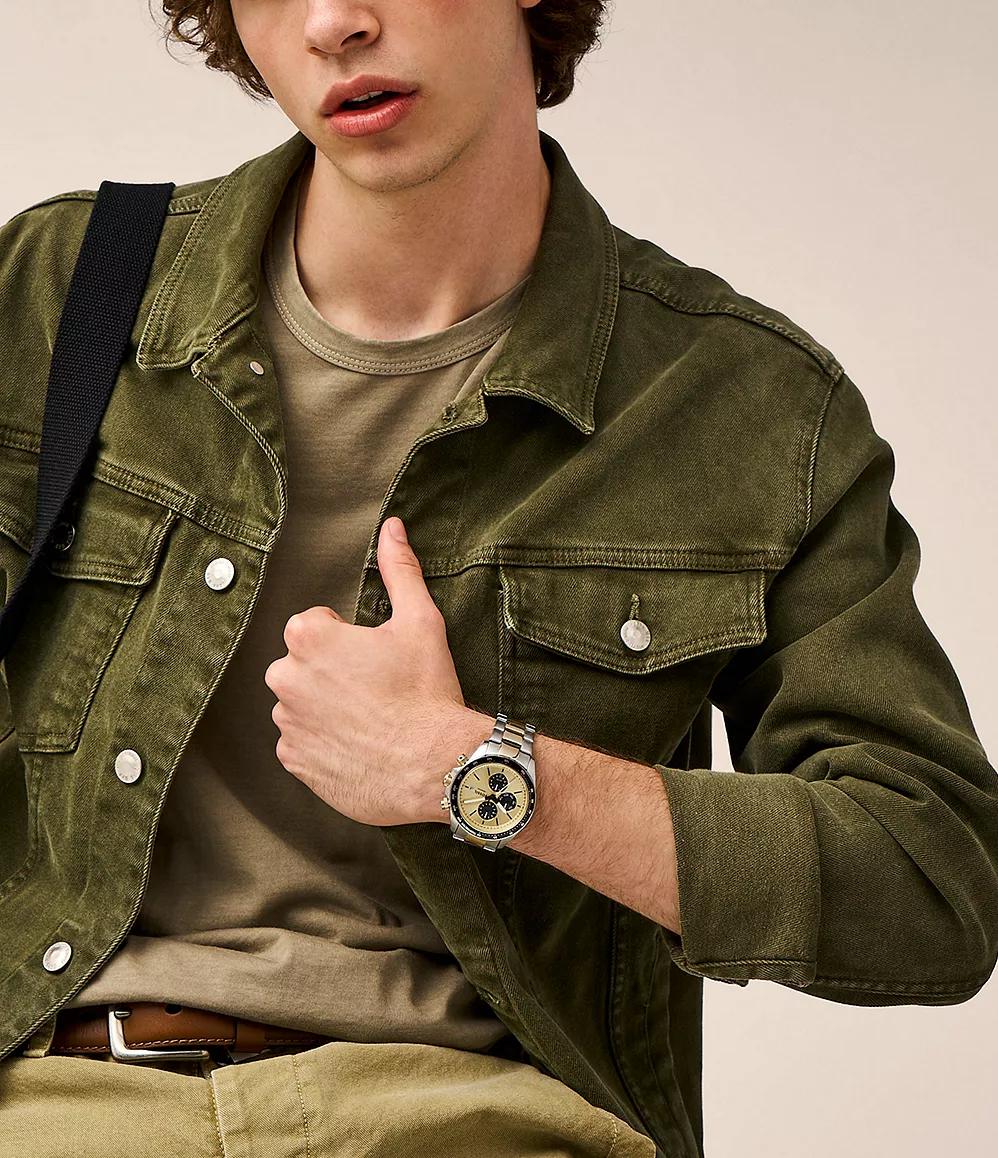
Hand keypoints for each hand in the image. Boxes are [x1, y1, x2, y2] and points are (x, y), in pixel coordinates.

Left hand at [264, 516, 470, 826]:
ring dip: (325, 707)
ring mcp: (287, 723)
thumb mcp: (421, 621)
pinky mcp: (294, 761)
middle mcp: (285, 678)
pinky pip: (301, 743)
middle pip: (302, 664)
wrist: (434, 765)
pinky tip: (359, 745)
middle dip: (330, 672)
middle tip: (376, 689)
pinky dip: (323, 743)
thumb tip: (393, 526)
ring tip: (370, 720)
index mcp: (308, 638)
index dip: (348, 639)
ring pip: (300, 704)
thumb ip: (400, 569)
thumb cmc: (426, 690)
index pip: (314, 625)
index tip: (376, 658)